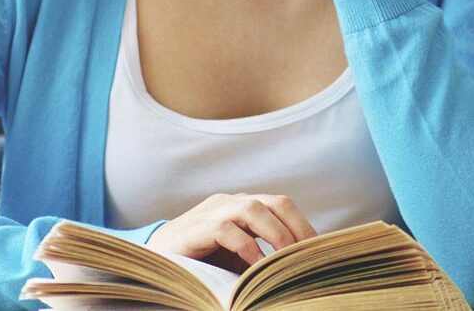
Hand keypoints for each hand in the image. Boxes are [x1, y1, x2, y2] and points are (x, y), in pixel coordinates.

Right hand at [150, 192, 317, 271]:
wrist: (155, 263)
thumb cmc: (200, 263)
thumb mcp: (235, 258)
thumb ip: (260, 257)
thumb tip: (294, 271)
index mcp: (244, 205)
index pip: (282, 205)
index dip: (302, 224)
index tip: (317, 248)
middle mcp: (230, 202)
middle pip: (274, 202)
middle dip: (295, 227)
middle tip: (307, 254)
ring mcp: (212, 212)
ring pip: (252, 209)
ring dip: (275, 234)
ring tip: (286, 258)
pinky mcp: (195, 228)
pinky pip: (226, 230)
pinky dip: (245, 246)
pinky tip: (254, 265)